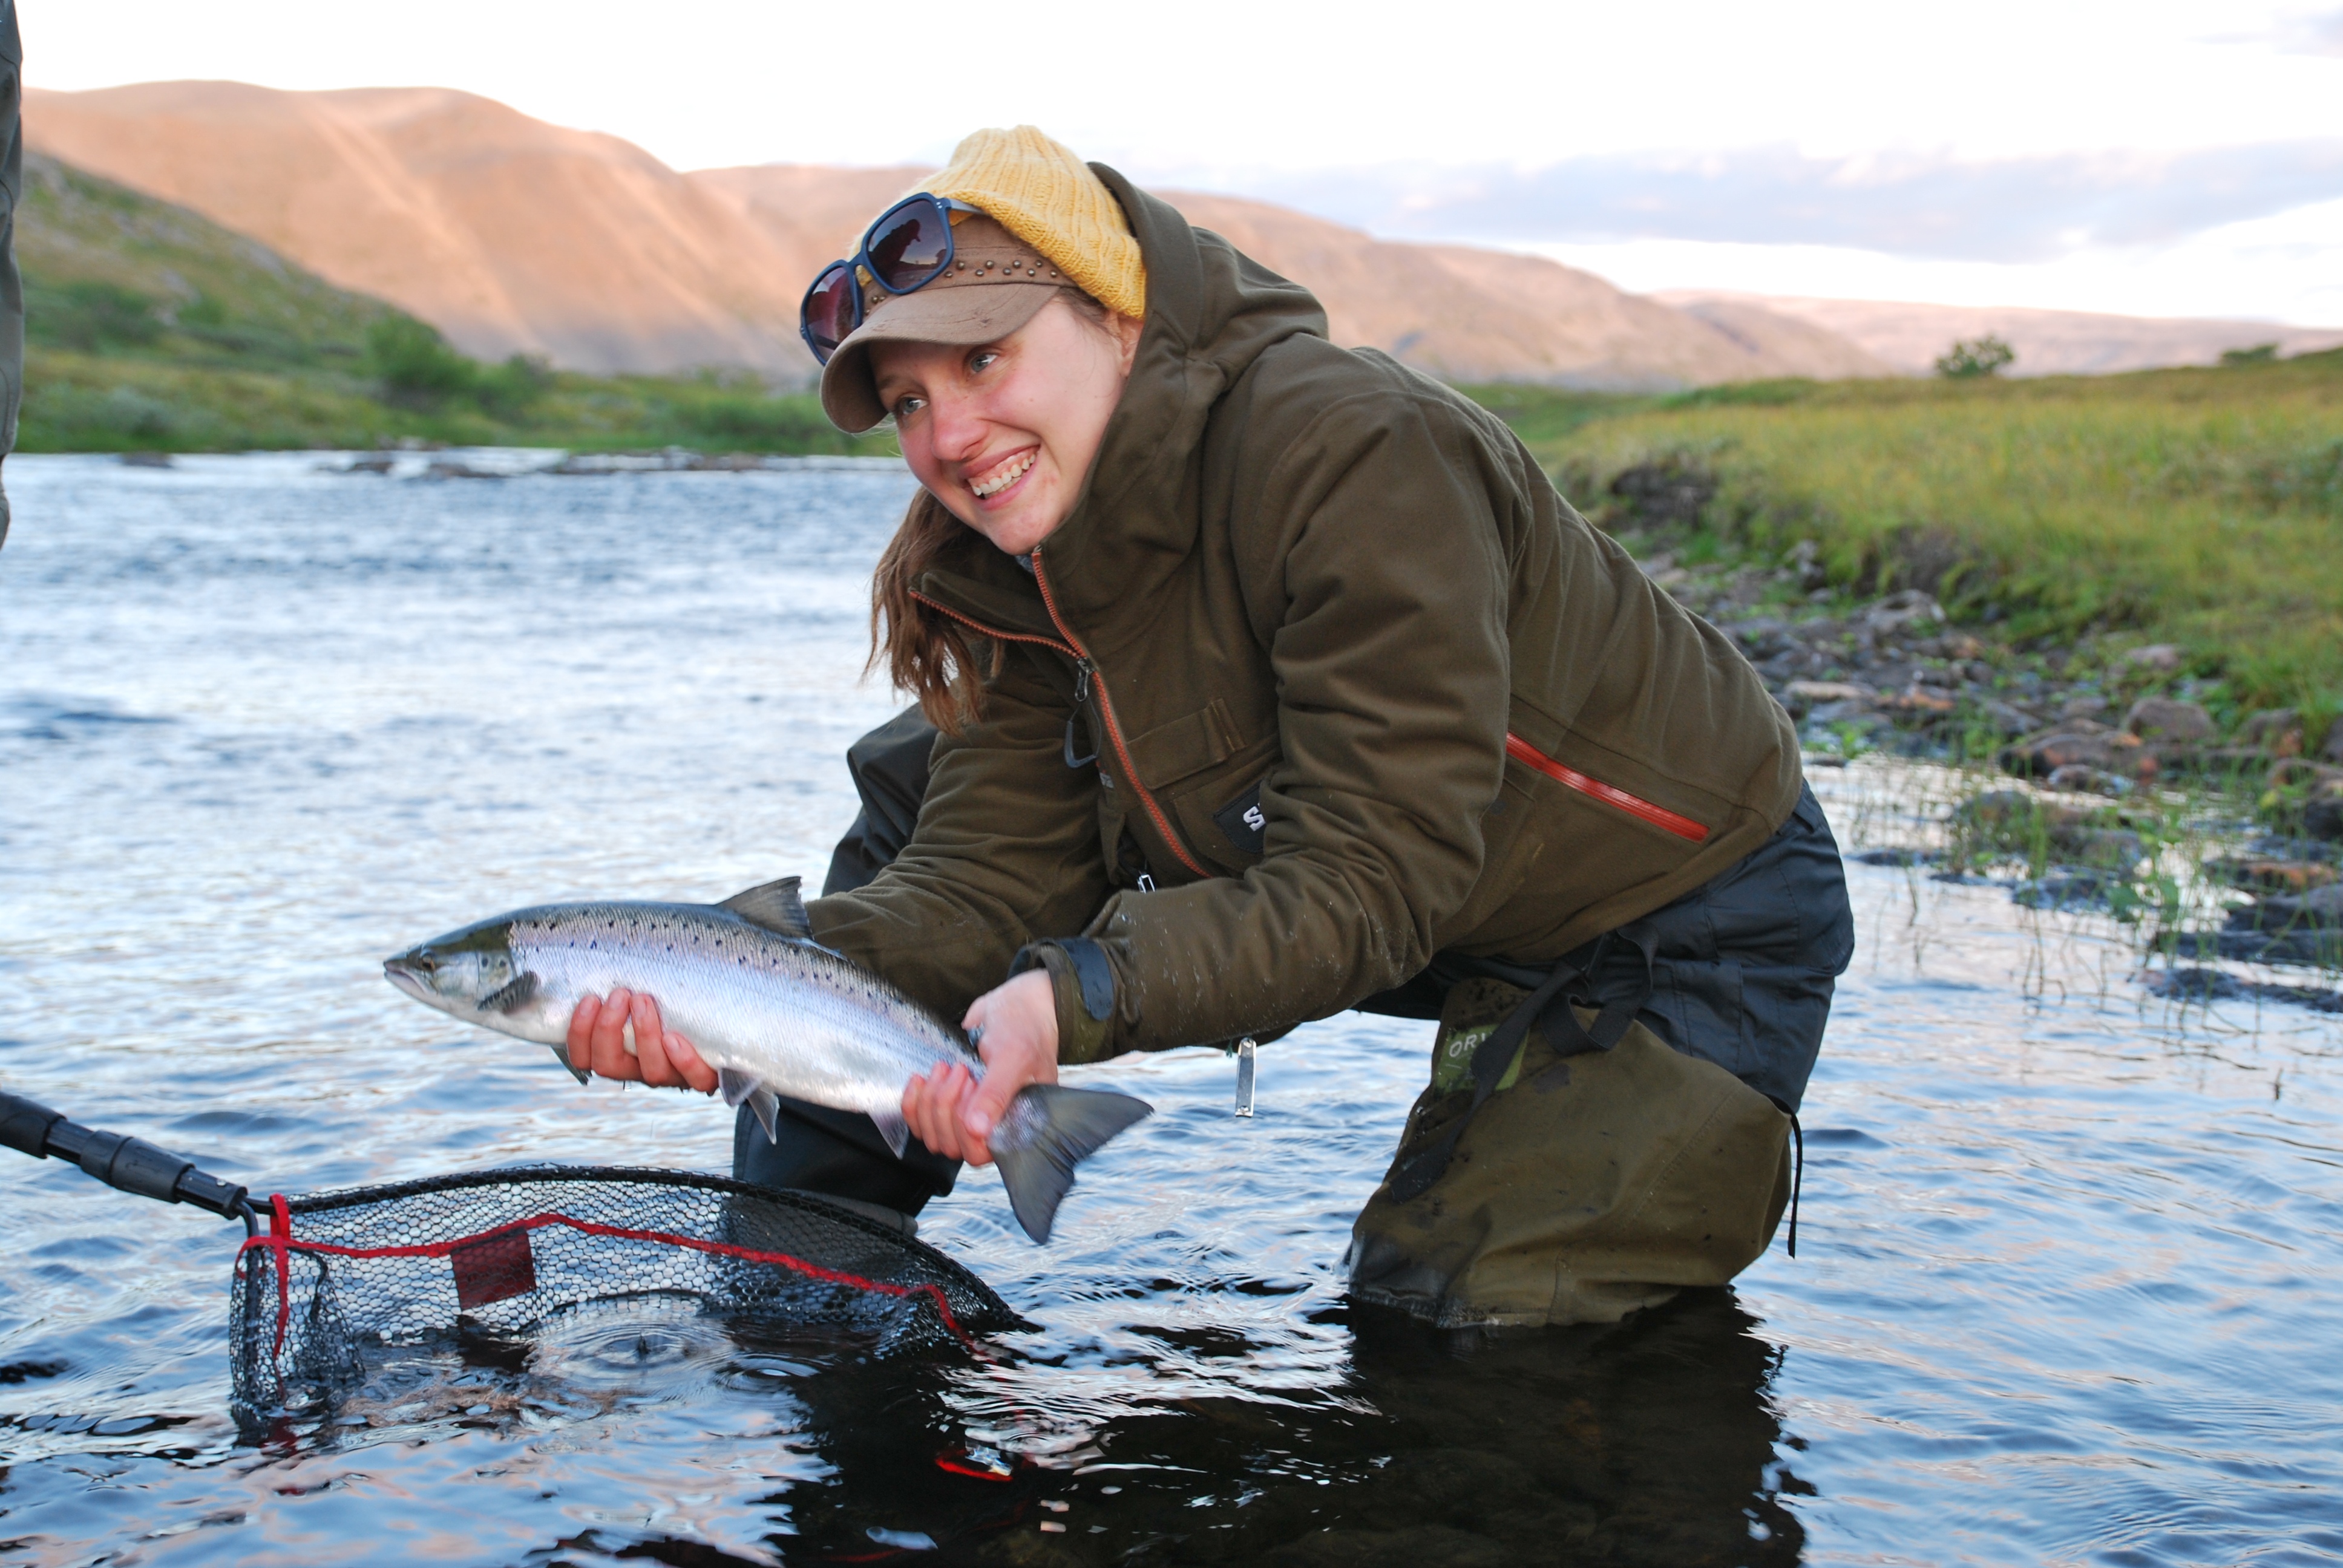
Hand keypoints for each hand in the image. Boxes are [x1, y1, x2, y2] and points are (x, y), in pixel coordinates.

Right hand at [565, 988, 718, 1093]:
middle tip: (620, 994)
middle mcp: (642, 1068)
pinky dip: (683, 1059)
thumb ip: (622, 982)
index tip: (590, 999)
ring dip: (643, 1034)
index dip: (579, 1033)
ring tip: (644, 999)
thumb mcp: (645, 991)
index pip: (584, 1057)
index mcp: (619, 1054)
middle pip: (609, 1066)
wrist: (728, 1025)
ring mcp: (674, 1075)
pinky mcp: (706, 1076)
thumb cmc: (674, 998)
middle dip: (608, 1030)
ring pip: (651, 1071)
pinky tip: (674, 1037)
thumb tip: (596, 949)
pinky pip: (694, 1078)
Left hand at [900, 969, 1059, 1165]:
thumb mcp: (1013, 1056)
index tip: (973, 1085)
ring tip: (946, 1068)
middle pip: (950, 1145)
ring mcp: (968, 1116)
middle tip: (960, 1069)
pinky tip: (921, 1079)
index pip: (978, 1153)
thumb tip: (978, 1130)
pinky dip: (913, 1101)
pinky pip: (918, 1120)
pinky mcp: (947, 1103)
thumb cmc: (1024, 1028)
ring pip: (931, 1135)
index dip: (965, 1126)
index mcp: (1016, 1125)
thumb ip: (996, 1093)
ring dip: (930, 1101)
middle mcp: (991, 1127)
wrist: (1014, 1004)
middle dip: (946, 1105)